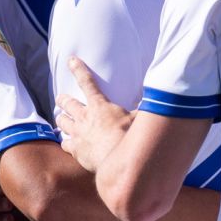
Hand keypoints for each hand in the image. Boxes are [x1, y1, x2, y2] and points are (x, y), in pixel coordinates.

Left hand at [54, 56, 133, 173]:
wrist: (116, 160)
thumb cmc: (128, 137)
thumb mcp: (138, 118)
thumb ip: (144, 108)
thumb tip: (160, 98)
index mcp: (99, 105)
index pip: (87, 82)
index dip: (78, 69)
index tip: (71, 60)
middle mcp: (85, 117)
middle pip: (67, 103)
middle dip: (63, 99)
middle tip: (60, 98)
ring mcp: (78, 133)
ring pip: (62, 121)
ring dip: (61, 118)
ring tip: (61, 118)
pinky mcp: (75, 149)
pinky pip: (65, 142)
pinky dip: (66, 141)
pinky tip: (67, 142)